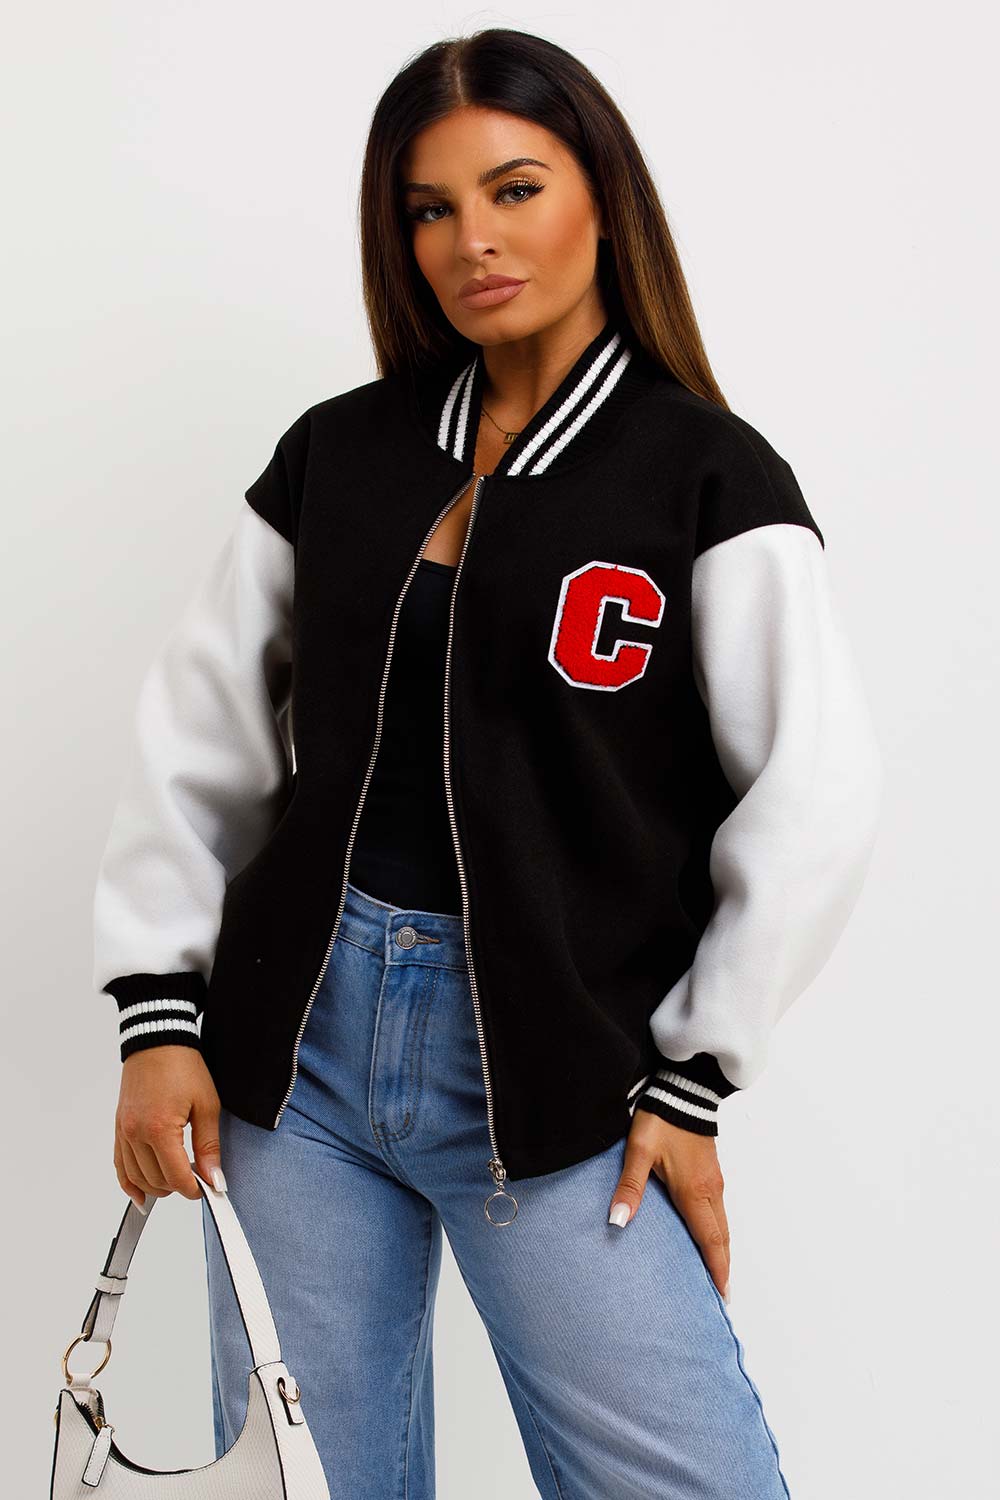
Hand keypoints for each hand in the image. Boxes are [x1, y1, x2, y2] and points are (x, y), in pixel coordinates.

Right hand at [114, 1047, 226, 1211]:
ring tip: (176, 1183)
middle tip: (197, 1180)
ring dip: (156, 1187)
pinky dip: (129, 1183)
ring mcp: (124, 1131)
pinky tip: (140, 1194)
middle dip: (177, 1187)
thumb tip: (214, 1178)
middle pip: (155, 1180)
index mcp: (159, 1129)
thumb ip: (209, 1146)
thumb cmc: (182, 1065)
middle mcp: (136, 1133)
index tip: (206, 1189)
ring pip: (136, 1177)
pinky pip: (119, 1165)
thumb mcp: (206, 1105)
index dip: (193, 1189)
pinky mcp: (119, 1127)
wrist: (158, 1039)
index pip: (175, 1177)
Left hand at [608, 1110, 730, 1301]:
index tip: (722, 1295)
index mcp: (694, 1191)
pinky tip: (708, 1235)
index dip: (717, 1269)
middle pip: (722, 1237)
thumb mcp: (639, 1151)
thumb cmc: (662, 1119)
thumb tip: (618, 1221)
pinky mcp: (712, 1171)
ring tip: (716, 1271)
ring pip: (723, 1223)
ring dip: (721, 1248)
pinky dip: (718, 1230)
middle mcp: (710, 1190)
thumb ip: (629, 1186)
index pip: (710, 1240)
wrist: (683, 1090)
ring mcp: (714, 1180)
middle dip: (722, 1265)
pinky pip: (719, 1210)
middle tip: (721, 1293)